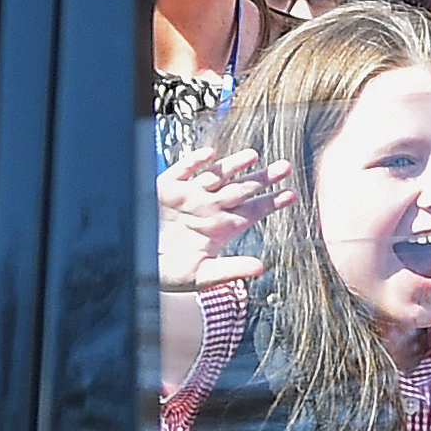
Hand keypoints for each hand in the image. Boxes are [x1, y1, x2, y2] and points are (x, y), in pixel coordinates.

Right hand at [156, 146, 292, 291]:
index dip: (272, 202)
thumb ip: (231, 270)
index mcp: (222, 227)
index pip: (253, 211)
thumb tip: (260, 268)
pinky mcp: (165, 189)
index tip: (292, 194)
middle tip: (285, 167)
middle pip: (241, 189)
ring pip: (216, 176)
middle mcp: (209, 208)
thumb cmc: (170, 273)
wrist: (138, 264)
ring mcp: (188, 197)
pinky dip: (193, 162)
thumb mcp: (203, 276)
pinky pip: (182, 171)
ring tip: (253, 155)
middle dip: (262, 178)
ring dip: (233, 165)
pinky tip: (209, 154)